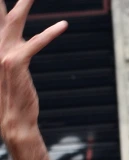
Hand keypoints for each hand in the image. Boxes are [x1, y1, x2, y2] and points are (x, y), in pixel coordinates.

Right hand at [0, 0, 66, 142]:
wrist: (13, 121)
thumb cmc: (13, 98)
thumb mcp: (11, 70)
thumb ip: (15, 53)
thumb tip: (23, 41)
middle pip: (0, 16)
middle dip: (5, 3)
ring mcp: (2, 55)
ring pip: (13, 21)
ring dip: (24, 4)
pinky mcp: (17, 63)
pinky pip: (36, 42)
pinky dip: (50, 32)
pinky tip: (64, 25)